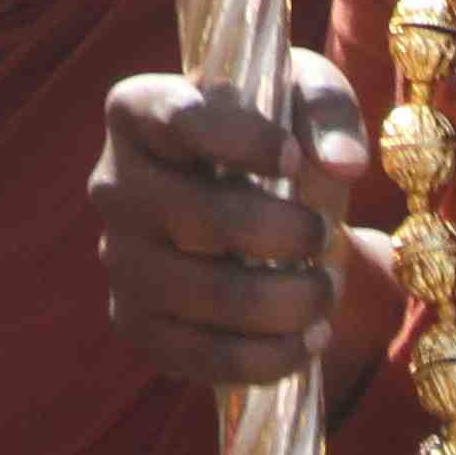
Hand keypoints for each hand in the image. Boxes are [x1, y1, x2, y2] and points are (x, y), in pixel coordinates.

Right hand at [91, 57, 373, 394]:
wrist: (261, 212)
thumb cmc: (278, 142)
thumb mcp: (305, 98)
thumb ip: (328, 111)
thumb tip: (343, 164)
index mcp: (137, 111)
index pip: (178, 121)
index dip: (242, 141)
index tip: (294, 158)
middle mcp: (112, 184)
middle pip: (198, 217)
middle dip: (285, 233)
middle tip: (324, 235)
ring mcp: (118, 260)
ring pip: (208, 295)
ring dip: (288, 301)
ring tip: (326, 291)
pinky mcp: (135, 324)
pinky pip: (202, 356)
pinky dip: (270, 355)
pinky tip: (310, 338)